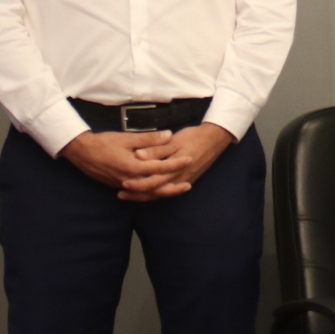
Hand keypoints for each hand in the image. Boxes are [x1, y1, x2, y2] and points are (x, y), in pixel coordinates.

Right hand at [60, 130, 188, 201]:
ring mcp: (124, 185)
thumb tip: (169, 135)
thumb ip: (149, 139)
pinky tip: (158, 191)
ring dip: (163, 192)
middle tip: (188, 184)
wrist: (82, 152)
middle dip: (173, 187)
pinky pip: (139, 193)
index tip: (188, 158)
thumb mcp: (127, 138)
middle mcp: (130, 180)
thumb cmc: (103, 143)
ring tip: (177, 190)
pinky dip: (151, 193)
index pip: (160, 167)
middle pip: (156, 188)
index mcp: (133, 167)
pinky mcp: (119, 186)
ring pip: (148, 193)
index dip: (176, 163)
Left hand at [118, 123, 235, 196]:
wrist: (214, 139)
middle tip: (120, 194)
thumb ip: (156, 149)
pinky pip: (168, 191)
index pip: (151, 182)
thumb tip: (138, 156)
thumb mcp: (174, 141)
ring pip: (161, 193)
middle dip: (137, 194)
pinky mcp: (186, 180)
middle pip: (154, 192)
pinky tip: (148, 192)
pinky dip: (157, 193)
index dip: (137, 185)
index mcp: (173, 169)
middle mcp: (178, 179)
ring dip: (145, 195)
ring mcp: (183, 181)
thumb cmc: (193, 137)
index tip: (122, 184)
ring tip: (130, 195)